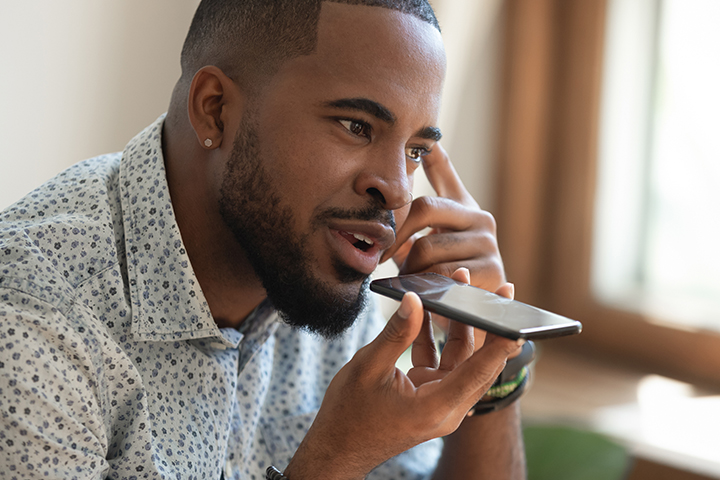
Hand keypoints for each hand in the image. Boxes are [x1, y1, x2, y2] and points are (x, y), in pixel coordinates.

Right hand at [283, 292, 519, 479]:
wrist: (338, 447)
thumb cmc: (348, 413)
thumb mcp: (368, 367)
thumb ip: (396, 334)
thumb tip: (415, 300)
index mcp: (435, 407)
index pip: (478, 371)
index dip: (499, 343)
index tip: (517, 318)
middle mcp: (446, 408)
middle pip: (478, 362)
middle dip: (488, 325)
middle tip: (501, 292)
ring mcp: (439, 402)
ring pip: (462, 359)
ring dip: (462, 326)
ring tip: (461, 289)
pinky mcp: (430, 396)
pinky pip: (443, 362)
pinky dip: (438, 338)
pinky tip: (429, 311)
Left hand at [381, 143, 504, 292]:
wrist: (474, 315)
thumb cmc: (445, 275)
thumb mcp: (429, 246)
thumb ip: (415, 222)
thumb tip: (395, 189)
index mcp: (463, 207)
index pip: (445, 173)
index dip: (432, 154)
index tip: (424, 135)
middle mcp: (480, 218)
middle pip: (424, 208)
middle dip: (397, 235)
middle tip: (382, 255)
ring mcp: (488, 243)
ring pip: (427, 248)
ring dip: (410, 269)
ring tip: (411, 280)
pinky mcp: (492, 270)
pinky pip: (443, 273)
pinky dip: (426, 285)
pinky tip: (427, 290)